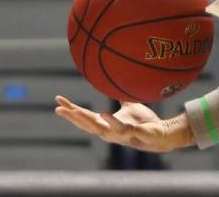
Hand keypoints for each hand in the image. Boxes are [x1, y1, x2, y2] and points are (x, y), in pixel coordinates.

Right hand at [54, 95, 192, 152]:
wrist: (161, 133)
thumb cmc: (144, 122)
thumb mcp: (129, 106)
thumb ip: (121, 98)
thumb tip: (115, 84)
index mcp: (106, 124)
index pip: (84, 116)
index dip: (71, 110)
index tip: (58, 100)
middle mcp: (109, 132)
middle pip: (86, 124)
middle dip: (71, 117)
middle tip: (57, 108)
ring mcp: (120, 135)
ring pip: (99, 129)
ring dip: (85, 120)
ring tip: (74, 111)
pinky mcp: (132, 134)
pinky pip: (121, 128)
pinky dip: (111, 121)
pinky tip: (104, 113)